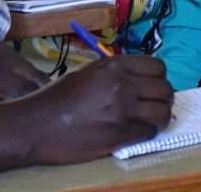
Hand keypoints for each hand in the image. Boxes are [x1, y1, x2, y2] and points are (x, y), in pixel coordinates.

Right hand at [30, 55, 173, 164]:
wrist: (36, 125)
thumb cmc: (56, 98)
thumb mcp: (87, 74)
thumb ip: (114, 74)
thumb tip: (137, 81)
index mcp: (114, 66)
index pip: (158, 66)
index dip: (158, 78)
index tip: (152, 87)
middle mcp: (123, 84)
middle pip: (165, 89)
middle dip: (163, 98)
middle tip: (154, 106)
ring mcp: (123, 110)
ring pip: (163, 112)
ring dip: (160, 118)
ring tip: (150, 121)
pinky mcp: (121, 134)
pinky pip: (149, 132)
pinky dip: (146, 133)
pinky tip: (135, 133)